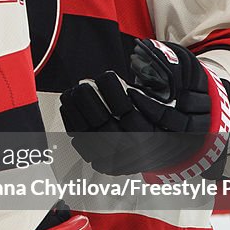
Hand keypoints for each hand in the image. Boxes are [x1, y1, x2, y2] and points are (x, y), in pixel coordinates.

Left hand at [59, 38, 229, 181]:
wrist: (161, 151)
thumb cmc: (155, 119)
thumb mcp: (158, 102)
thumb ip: (146, 88)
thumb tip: (130, 66)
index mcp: (150, 135)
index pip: (128, 113)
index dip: (115, 93)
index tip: (107, 75)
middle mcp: (134, 152)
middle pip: (106, 126)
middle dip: (91, 101)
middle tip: (83, 82)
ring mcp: (117, 160)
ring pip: (91, 136)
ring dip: (78, 112)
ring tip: (71, 92)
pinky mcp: (102, 163)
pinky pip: (82, 144)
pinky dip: (72, 124)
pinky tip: (69, 107)